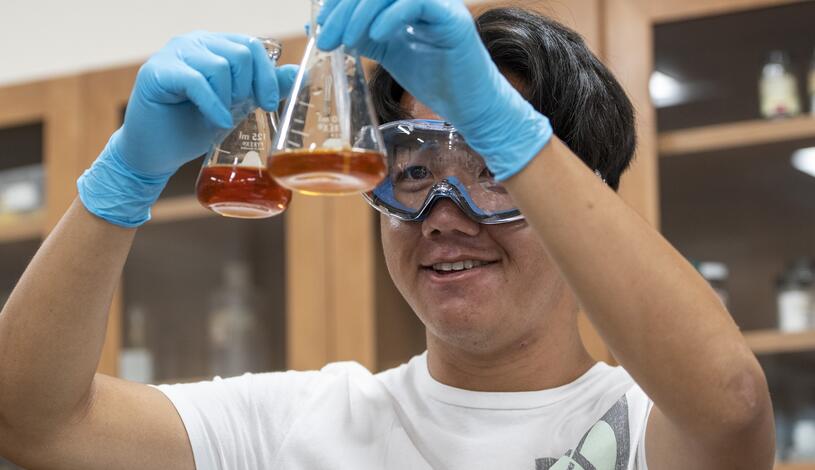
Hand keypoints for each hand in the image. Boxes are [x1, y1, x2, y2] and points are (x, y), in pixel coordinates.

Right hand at [77, 31, 297, 227]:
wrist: (158, 151)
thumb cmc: (194, 126)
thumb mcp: (239, 106)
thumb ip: (266, 88)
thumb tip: (300, 75)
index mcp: (215, 46)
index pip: (252, 45)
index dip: (267, 75)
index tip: (268, 103)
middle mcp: (195, 42)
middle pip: (241, 53)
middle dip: (247, 87)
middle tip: (236, 109)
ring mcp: (174, 53)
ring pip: (220, 65)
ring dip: (227, 98)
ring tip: (219, 115)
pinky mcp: (157, 71)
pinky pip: (196, 81)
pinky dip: (212, 105)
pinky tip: (216, 121)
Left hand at [316, 0, 551, 180]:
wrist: (470, 106)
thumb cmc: (435, 80)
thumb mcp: (387, 52)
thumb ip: (359, 36)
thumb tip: (318, 25)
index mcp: (406, 1)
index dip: (338, 3)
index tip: (319, 27)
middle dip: (343, 9)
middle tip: (325, 37)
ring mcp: (438, 3)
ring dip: (360, 13)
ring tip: (345, 41)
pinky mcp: (452, 18)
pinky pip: (417, 2)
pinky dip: (391, 16)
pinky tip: (375, 36)